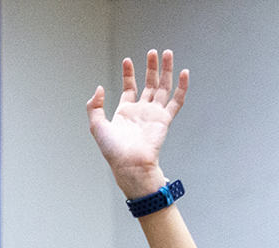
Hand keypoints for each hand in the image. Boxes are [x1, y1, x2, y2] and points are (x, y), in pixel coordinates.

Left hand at [86, 50, 186, 198]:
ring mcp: (154, 114)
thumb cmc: (113, 151)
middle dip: (151, 67)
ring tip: (167, 53)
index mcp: (125, 112)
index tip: (128, 60)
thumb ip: (94, 106)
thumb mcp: (96, 126)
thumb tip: (99, 88)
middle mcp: (141, 111)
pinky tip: (184, 73)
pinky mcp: (165, 120)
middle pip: (149, 84)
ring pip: (163, 87)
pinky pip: (176, 101)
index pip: (129, 88)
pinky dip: (182, 87)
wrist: (130, 164)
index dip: (128, 74)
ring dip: (166, 70)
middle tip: (153, 52)